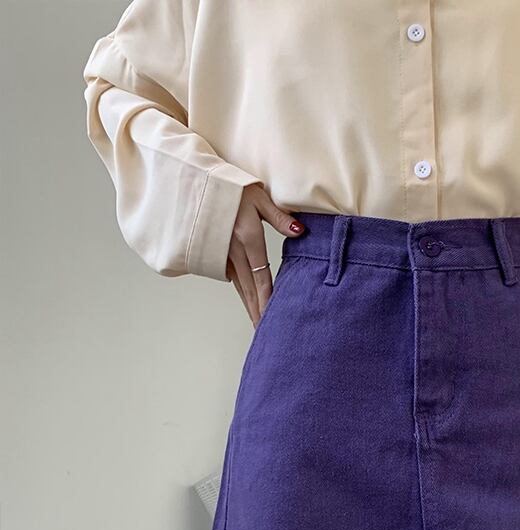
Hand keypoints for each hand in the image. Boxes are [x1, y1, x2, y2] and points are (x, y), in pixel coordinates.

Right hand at [225, 183, 305, 326]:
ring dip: (249, 305)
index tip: (273, 317)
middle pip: (249, 288)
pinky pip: (230, 276)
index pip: (261, 277)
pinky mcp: (213, 251)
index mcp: (247, 237)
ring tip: (258, 323)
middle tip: (266, 332)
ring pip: (239, 285)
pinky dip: (239, 291)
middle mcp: (232, 249)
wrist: (192, 179)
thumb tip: (300, 231)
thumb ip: (279, 216)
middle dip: (258, 311)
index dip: (267, 299)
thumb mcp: (257, 195)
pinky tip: (246, 301)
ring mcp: (221, 252)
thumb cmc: (228, 184)